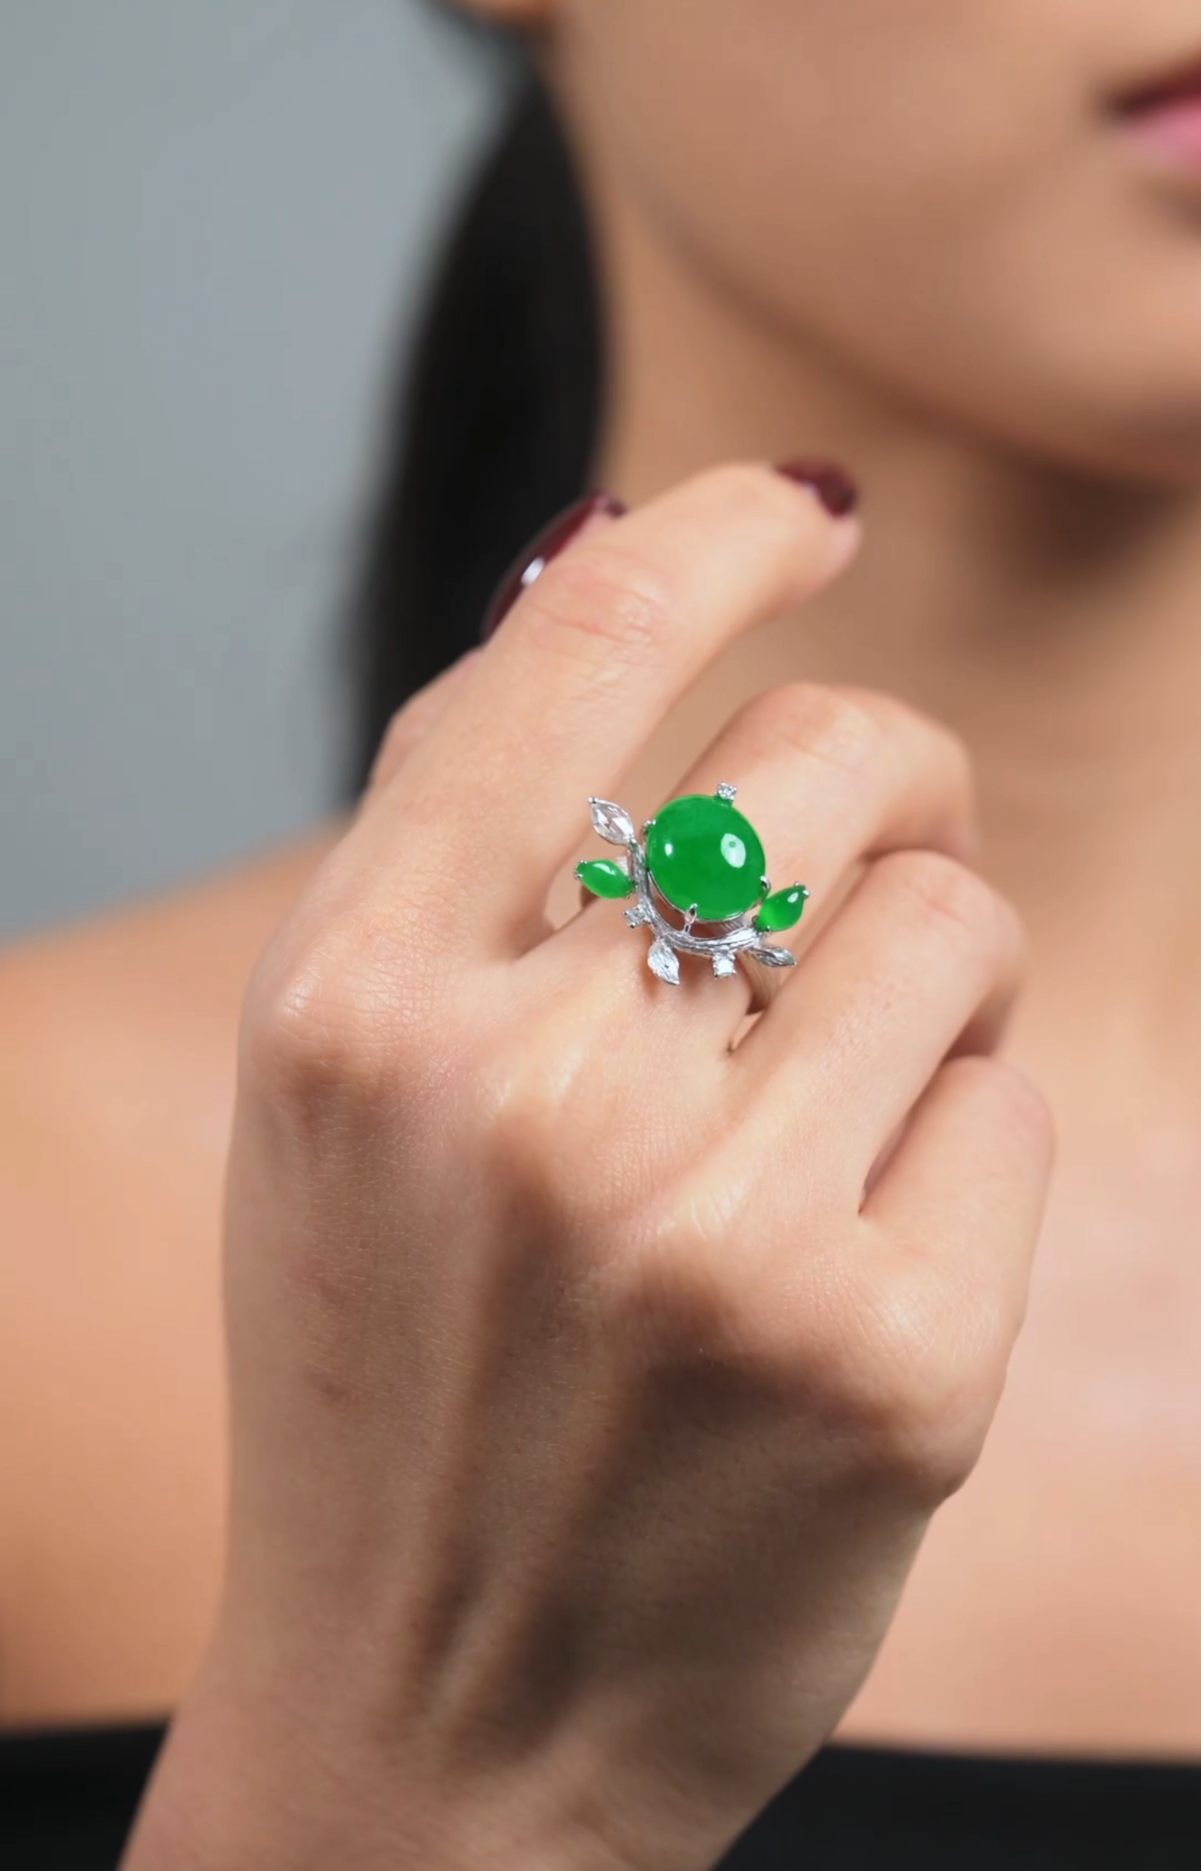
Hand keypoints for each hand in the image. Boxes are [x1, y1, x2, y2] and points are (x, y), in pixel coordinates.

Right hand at [123, 465, 1051, 1870]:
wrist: (442, 1718)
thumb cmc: (395, 1374)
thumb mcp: (346, 1095)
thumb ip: (458, 825)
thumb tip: (600, 558)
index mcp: (355, 1006)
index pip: (574, 656)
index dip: (718, 541)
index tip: (803, 511)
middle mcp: (522, 1099)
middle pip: (825, 762)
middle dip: (884, 780)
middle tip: (874, 851)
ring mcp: (712, 1238)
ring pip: (949, 921)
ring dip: (921, 979)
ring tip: (829, 1102)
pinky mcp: (889, 1364)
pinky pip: (1011, 1105)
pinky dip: (961, 1143)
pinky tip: (856, 1251)